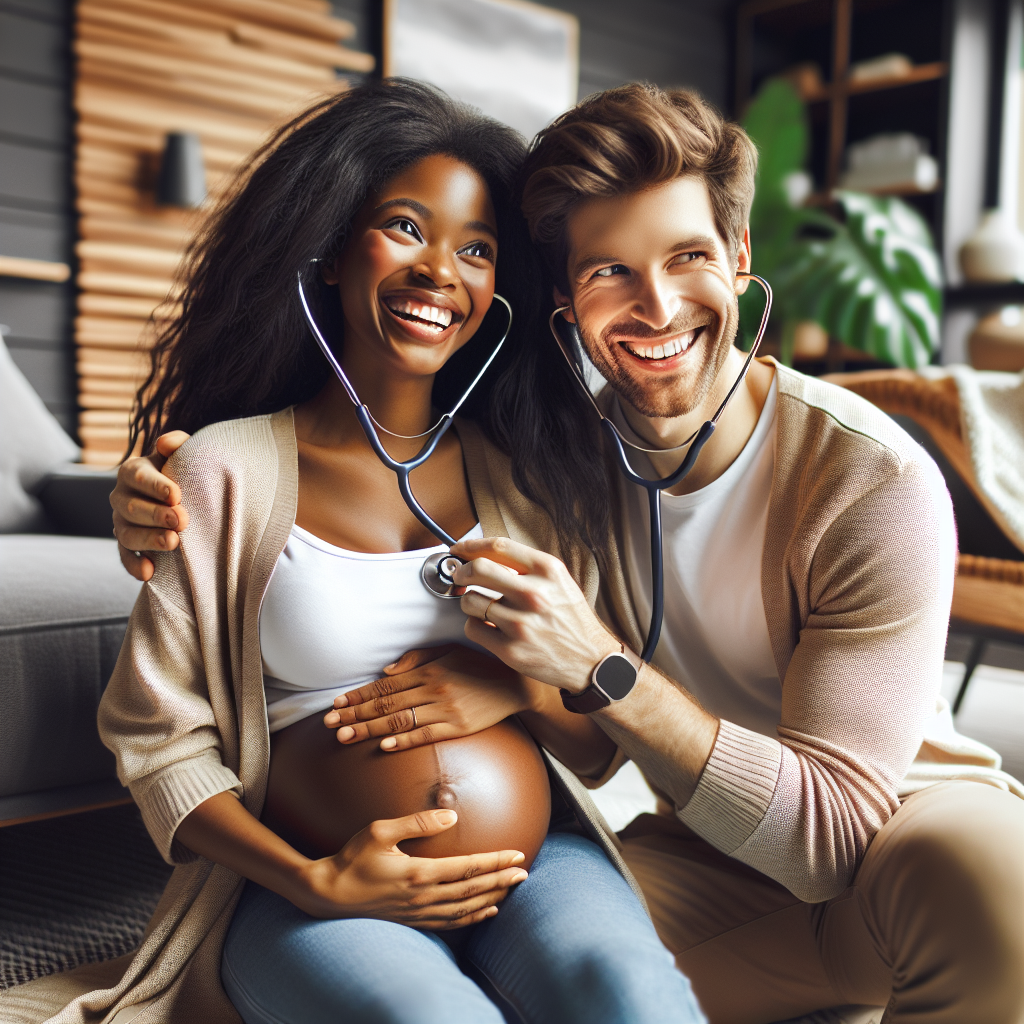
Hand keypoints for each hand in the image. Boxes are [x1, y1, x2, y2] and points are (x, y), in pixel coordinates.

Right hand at [110, 431, 190, 580]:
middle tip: (182, 520)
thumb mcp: (182, 454)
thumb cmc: (184, 471)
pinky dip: (135, 565)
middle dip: (157, 514)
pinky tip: (149, 573)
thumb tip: (167, 443)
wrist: (184, 497)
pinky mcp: (126, 545)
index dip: (156, 486)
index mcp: (133, 471)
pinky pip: (125, 557)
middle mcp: (121, 496)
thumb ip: (177, 444)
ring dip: (149, 539)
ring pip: (127, 533)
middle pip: (132, 507)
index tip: (177, 495)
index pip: (138, 476)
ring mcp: (121, 522)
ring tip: (174, 542)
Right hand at [298, 808, 528, 929]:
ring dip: (491, 899)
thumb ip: (416, 822)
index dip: (494, 862)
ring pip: (465, 909)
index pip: (467, 868)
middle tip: (525, 873)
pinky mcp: (412, 920)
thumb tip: (450, 816)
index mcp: (418, 873)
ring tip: (511, 890)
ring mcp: (418, 912)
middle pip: (472, 891)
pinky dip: (472, 917)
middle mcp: (422, 896)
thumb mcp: (379, 830)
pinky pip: (450, 922)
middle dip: (501, 881)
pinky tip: (485, 911)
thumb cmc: (352, 858)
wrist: (328, 894)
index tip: (517, 855)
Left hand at [324, 644, 532, 750]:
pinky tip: (385, 746)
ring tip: (346, 737)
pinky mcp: (459, 727)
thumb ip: (417, 659)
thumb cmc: (479, 666)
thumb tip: (387, 672)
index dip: (359, 695)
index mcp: (429, 670)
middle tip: (329, 724)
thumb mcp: (449, 651)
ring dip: (370, 729)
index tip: (336, 704)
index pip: (385, 685)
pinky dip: (405, 740)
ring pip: (401, 720)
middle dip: (355, 714)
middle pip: (386, 704)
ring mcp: (446, 709)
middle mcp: (433, 689)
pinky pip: (427, 735)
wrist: (515, 684)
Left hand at [449, 537, 620, 693]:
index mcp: (547, 571)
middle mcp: (534, 594)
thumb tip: (483, 555)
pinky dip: (475, 626)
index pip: (499, 546)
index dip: (471, 545)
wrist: (590, 660)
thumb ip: (526, 566)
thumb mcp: (559, 581)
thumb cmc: (570, 618)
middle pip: (478, 569)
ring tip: (483, 607)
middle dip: (461, 571)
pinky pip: (473, 629)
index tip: (460, 550)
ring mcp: (521, 623)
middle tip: (460, 576)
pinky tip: (489, 627)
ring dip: (470, 602)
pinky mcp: (511, 650)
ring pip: (470, 601)